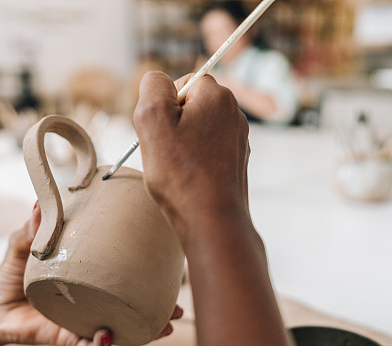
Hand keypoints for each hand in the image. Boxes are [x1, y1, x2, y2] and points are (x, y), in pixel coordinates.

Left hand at [0, 203, 181, 345]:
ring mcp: (80, 322)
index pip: (123, 277)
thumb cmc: (10, 276)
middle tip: (177, 309)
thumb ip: (32, 229)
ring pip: (119, 330)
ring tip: (162, 327)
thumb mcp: (21, 246)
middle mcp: (91, 303)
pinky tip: (107, 338)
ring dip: (142, 332)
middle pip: (132, 309)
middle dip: (158, 312)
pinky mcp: (63, 338)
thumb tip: (39, 204)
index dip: (148, 276)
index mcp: (88, 278)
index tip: (169, 268)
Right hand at [133, 71, 249, 240]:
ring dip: (183, 144)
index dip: (165, 104)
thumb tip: (158, 79)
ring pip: (199, 130)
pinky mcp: (237, 163)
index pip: (184, 81)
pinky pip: (208, 151)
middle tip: (165, 151)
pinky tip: (189, 180)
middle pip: (193, 106)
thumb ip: (153, 87)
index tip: (160, 129)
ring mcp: (239, 139)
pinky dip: (196, 162)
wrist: (212, 220)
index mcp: (217, 95)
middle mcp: (235, 113)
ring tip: (177, 169)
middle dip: (174, 124)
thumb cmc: (180, 173)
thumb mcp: (152, 119)